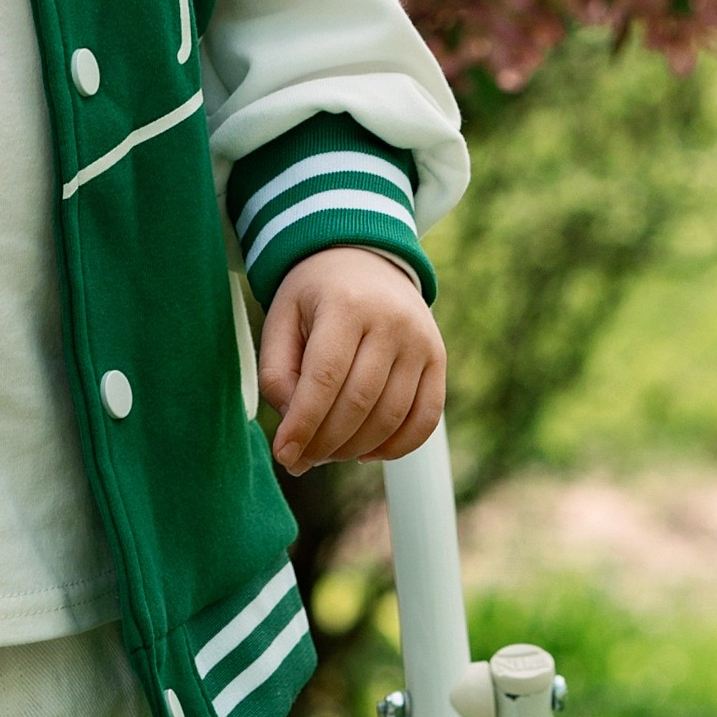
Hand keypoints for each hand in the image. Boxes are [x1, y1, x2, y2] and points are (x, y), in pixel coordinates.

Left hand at [259, 247, 445, 471]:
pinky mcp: (438, 358)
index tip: (284, 454)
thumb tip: (296, 428)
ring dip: (355, 449)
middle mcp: (390, 320)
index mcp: (345, 304)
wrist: (365, 256)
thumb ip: (278, 373)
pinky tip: (366, 452)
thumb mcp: (281, 318)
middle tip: (301, 460)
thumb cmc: (315, 295)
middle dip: (325, 443)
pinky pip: (426, 418)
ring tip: (327, 453)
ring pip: (391, 417)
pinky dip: (397, 447)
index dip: (304, 424)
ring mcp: (420, 340)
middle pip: (358, 403)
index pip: (325, 378)